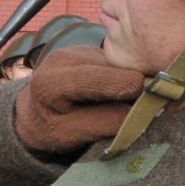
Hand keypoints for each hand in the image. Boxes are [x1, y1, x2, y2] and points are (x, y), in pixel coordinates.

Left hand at [13, 47, 146, 155]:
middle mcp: (65, 57)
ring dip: (132, 82)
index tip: (152, 104)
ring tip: (128, 103)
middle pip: (116, 67)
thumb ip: (105, 122)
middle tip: (145, 108)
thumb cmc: (49, 129)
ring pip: (122, 63)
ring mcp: (80, 50)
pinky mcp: (92, 50)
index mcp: (52, 81)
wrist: (33, 113)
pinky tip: (122, 92)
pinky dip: (126, 77)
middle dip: (135, 87)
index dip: (129, 89)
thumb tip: (142, 111)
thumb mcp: (71, 135)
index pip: (99, 79)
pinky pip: (120, 62)